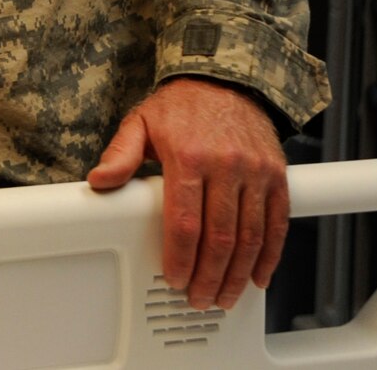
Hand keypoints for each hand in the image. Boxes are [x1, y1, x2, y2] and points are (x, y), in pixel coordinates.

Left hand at [86, 76, 287, 310]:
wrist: (225, 78)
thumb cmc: (180, 107)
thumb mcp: (141, 123)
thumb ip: (120, 155)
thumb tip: (99, 180)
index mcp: (188, 156)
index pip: (184, 221)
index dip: (180, 258)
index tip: (175, 279)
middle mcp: (226, 165)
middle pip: (219, 237)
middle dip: (209, 276)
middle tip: (199, 298)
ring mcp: (255, 172)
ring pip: (250, 236)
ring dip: (238, 274)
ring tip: (224, 295)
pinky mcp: (277, 175)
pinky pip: (277, 223)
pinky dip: (270, 255)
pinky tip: (258, 276)